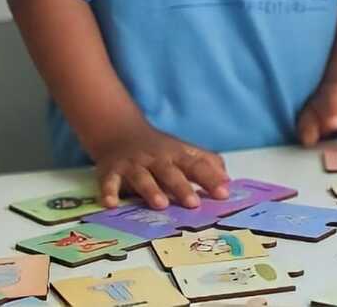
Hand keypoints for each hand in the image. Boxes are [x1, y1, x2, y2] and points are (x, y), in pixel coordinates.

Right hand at [90, 124, 229, 209]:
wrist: (119, 131)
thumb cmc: (158, 149)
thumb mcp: (183, 151)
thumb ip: (207, 163)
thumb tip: (227, 181)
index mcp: (176, 155)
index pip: (197, 165)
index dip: (211, 178)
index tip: (224, 193)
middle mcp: (156, 159)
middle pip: (170, 172)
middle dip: (182, 187)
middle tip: (194, 204)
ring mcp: (133, 164)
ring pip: (143, 177)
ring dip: (151, 190)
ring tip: (161, 205)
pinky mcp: (111, 171)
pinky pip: (109, 182)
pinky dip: (109, 192)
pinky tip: (111, 204)